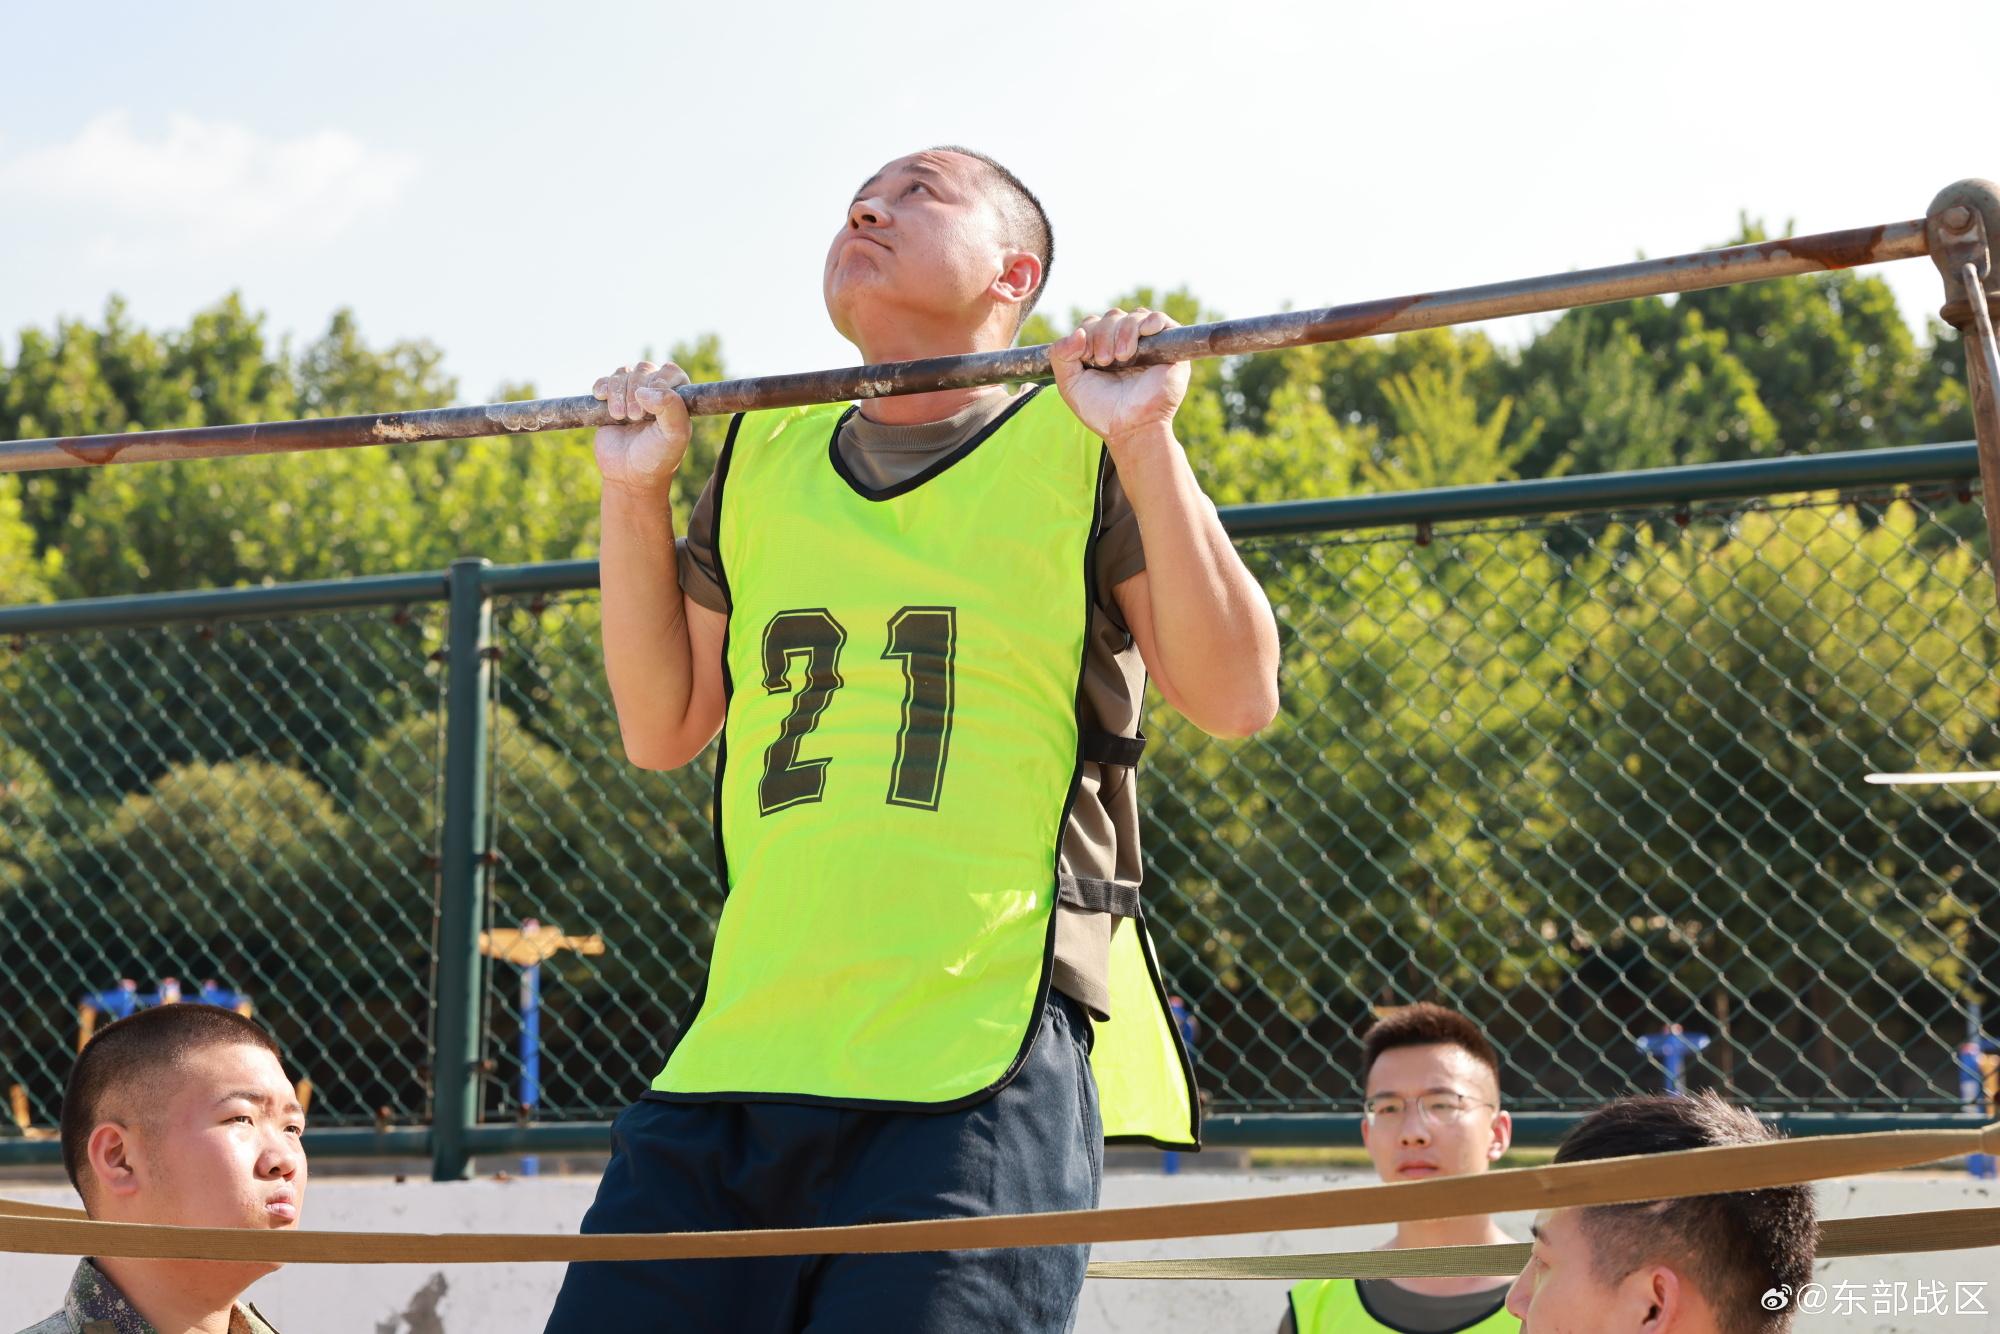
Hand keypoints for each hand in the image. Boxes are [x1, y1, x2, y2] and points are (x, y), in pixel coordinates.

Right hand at [593, 361, 691, 493]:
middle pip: (643, 370)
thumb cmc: (657, 457)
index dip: (658, 384)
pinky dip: (602, 387)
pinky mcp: (611, 400)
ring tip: (620, 417)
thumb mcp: (673, 436)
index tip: (650, 409)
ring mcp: (632, 393)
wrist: (629, 475)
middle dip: (635, 391)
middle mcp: (656, 391)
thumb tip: (645, 391)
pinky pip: (605, 381)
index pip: (670, 372)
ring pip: (623, 373)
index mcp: (677, 396)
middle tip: (634, 417)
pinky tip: (601, 398)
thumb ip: (670, 409)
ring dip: (618, 393)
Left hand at [1047, 308, 1189, 452]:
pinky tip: (1146, 331)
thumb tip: (1077, 332)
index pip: (1092, 324)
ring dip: (1124, 331)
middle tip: (1105, 360)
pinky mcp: (1168, 348)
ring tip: (1122, 357)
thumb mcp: (1070, 384)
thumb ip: (1060, 356)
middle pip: (1112, 317)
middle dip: (1103, 334)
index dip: (1087, 334)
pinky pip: (1161, 320)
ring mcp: (1146, 344)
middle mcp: (1123, 343)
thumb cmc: (1102, 410)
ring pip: (1134, 316)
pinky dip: (1151, 321)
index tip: (1087, 358)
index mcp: (1101, 349)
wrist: (1130, 428)